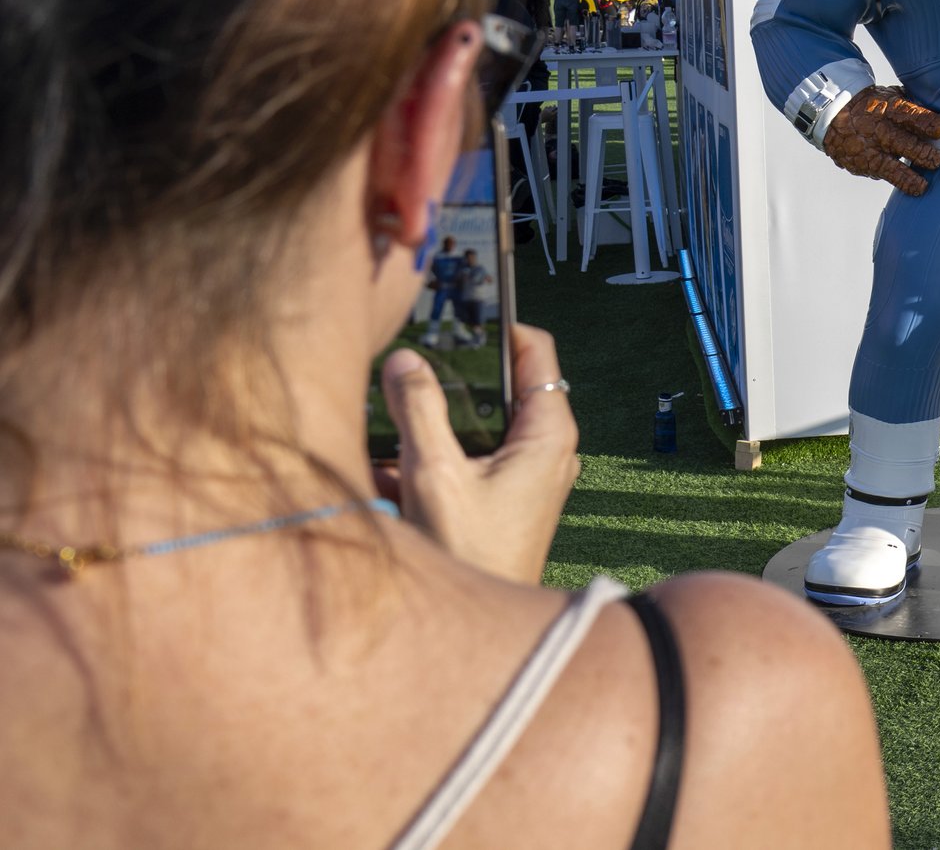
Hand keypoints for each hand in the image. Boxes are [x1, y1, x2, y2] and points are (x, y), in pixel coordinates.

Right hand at [377, 324, 578, 583]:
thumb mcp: (435, 474)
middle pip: (496, 385)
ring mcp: (523, 474)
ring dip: (428, 424)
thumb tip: (405, 358)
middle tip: (408, 357)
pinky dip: (426, 459)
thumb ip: (418, 409)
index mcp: (549, 431)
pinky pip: (460, 460)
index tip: (459, 309)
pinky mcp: (498, 498)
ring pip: (471, 425)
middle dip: (449, 377)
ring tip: (384, 419)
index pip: (535, 350)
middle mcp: (545, 448)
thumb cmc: (470, 556)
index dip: (499, 324)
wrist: (472, 637)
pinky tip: (384, 473)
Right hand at [825, 87, 939, 195]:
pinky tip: (907, 184)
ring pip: (890, 166)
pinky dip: (893, 179)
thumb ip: (912, 106)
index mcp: (887, 108)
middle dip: (923, 153)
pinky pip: (878, 173)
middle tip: (936, 160)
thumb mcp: (890, 97)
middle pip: (903, 143)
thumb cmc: (870, 105)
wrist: (832, 113)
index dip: (927, 122)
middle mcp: (878, 129)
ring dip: (908, 177)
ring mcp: (867, 149)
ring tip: (921, 186)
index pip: (909, 114)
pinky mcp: (859, 163)